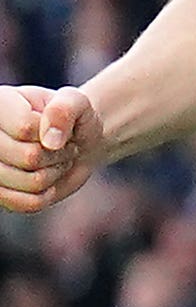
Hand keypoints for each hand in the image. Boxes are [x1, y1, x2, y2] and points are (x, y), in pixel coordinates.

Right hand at [0, 86, 103, 211]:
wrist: (75, 144)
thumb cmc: (74, 119)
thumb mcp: (78, 103)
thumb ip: (65, 109)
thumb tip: (50, 141)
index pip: (25, 128)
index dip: (52, 132)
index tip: (58, 127)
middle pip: (28, 157)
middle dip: (57, 155)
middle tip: (62, 146)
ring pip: (30, 182)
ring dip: (54, 173)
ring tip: (54, 159)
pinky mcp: (0, 193)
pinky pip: (28, 203)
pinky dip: (47, 194)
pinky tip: (46, 178)